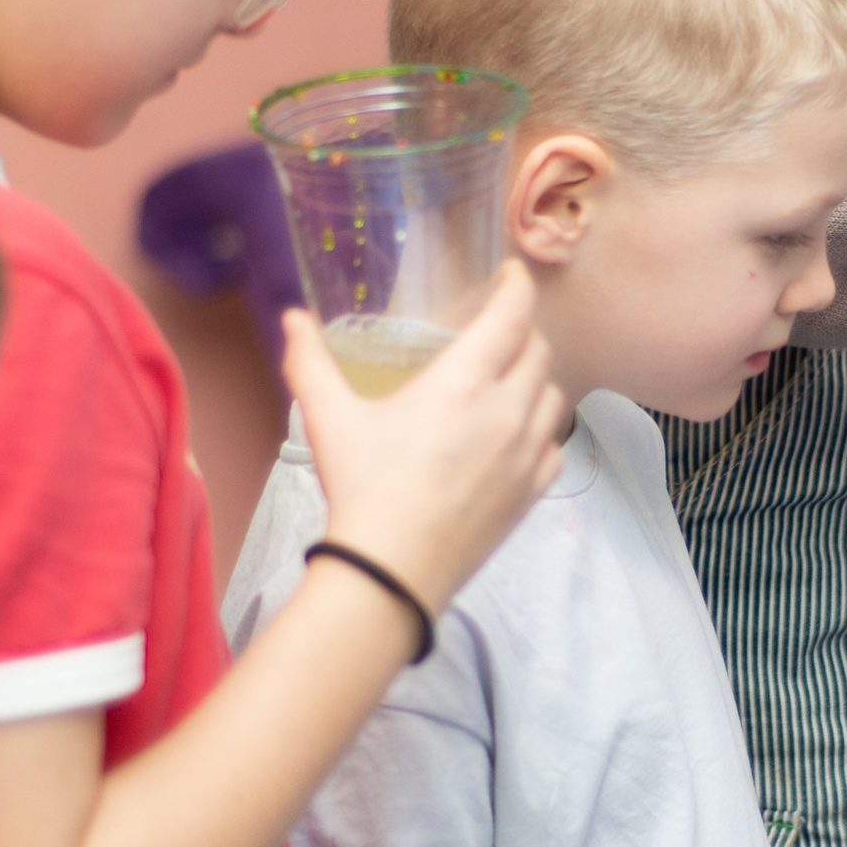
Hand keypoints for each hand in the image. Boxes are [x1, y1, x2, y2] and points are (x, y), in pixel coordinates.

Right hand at [283, 262, 562, 617]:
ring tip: (509, 379)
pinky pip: (553, 446)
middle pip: (537, 352)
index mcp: (464, 383)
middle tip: (499, 328)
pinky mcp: (531, 494)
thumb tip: (293, 318)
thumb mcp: (329, 419)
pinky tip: (516, 435)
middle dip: (522, 331)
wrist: (390, 572)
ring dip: (535, 379)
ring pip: (552, 397)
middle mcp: (507, 412)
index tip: (512, 274)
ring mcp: (525, 455)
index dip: (517, 286)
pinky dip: (541, 430)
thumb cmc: (362, 489)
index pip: (512, 316)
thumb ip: (310, 361)